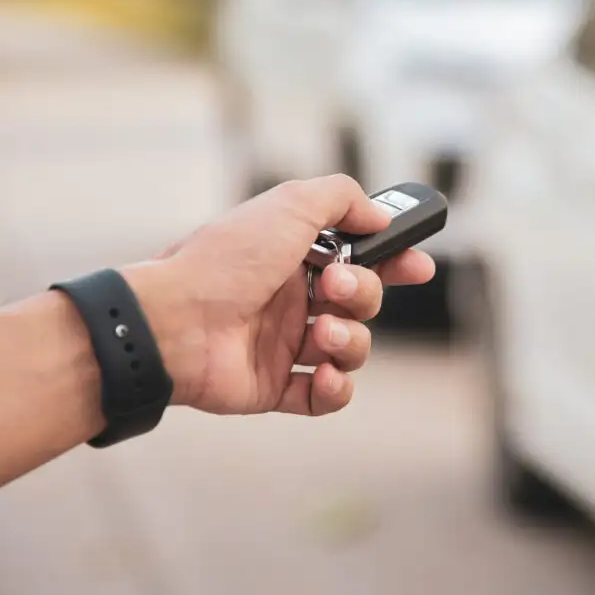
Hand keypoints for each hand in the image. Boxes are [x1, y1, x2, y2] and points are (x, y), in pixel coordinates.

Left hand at [123, 175, 435, 416]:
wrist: (174, 322)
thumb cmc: (226, 260)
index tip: (419, 265)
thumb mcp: (289, 204)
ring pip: (352, 349)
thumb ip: (342, 198)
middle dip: (364, 295)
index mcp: (295, 255)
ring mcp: (284, 344)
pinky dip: (335, 389)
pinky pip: (326, 395)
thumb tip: (378, 215)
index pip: (361, 257)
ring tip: (320, 335)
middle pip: (364, 302)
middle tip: (334, 288)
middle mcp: (292, 298)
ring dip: (350, 341)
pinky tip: (322, 374)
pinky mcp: (275, 387)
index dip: (395, 261)